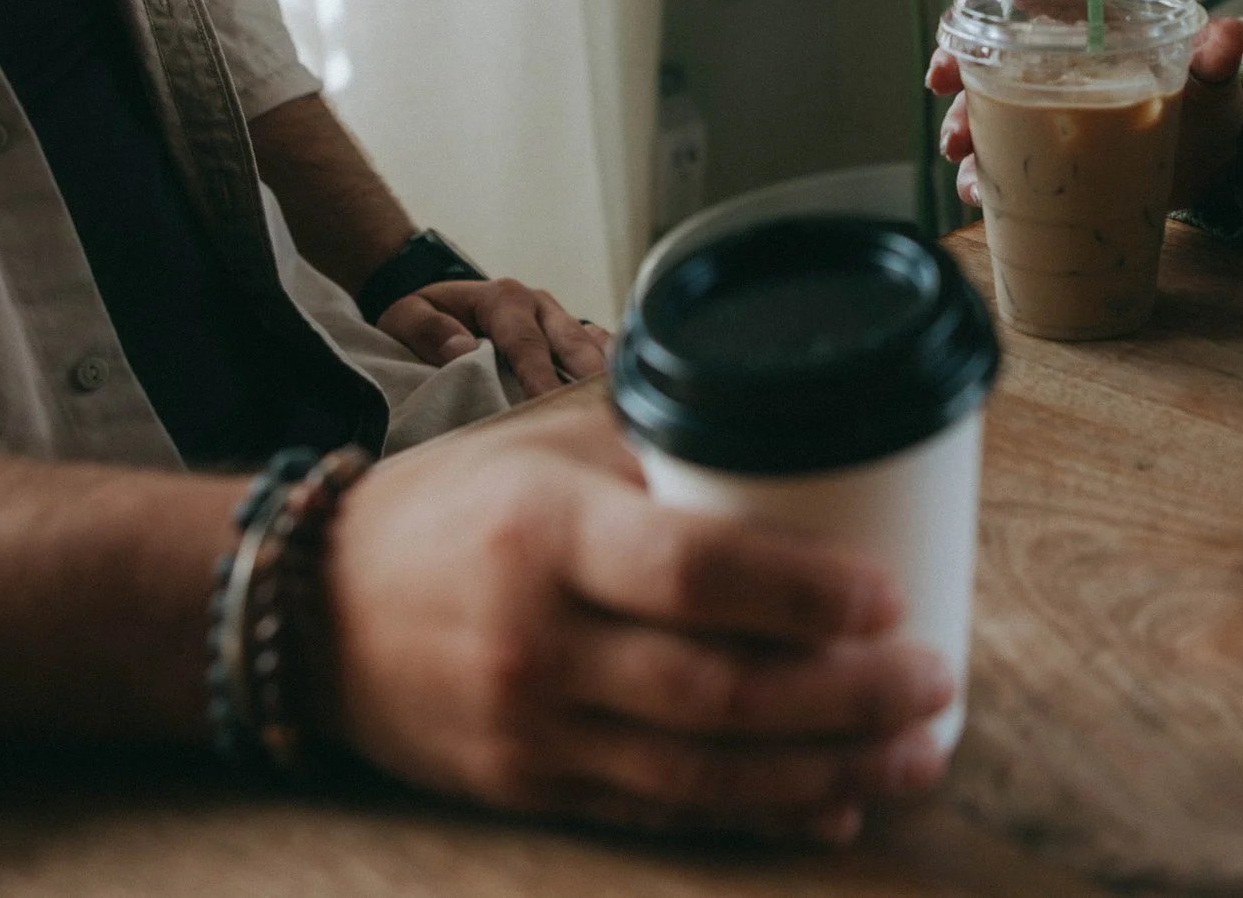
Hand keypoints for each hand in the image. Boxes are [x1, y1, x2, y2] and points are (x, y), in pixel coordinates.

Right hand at [327, 395, 954, 843]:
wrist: (306, 612)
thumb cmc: (454, 507)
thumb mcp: (545, 445)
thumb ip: (663, 447)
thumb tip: (802, 428)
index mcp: (547, 532)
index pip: (691, 571)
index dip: (802, 592)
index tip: (891, 595)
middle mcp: (537, 639)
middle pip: (716, 689)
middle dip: (846, 698)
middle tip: (936, 682)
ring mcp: (530, 729)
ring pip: (701, 770)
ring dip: (824, 770)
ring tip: (915, 754)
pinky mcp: (528, 789)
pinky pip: (661, 813)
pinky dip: (755, 814)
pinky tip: (832, 805)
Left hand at [379, 279, 609, 394]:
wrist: (434, 297)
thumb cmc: (422, 313)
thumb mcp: (405, 315)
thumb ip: (428, 330)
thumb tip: (462, 349)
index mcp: (504, 298)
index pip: (527, 344)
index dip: (541, 377)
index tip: (551, 405)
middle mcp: (540, 305)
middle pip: (574, 344)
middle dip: (588, 379)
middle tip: (601, 414)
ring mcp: (559, 317)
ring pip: (593, 345)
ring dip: (605, 375)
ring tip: (620, 410)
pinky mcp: (568, 331)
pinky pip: (599, 347)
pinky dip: (612, 368)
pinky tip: (622, 396)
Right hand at [925, 0, 1242, 210]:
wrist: (1207, 160)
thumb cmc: (1202, 99)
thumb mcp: (1210, 76)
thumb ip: (1214, 55)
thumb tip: (1235, 34)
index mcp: (1085, 26)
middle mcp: (1054, 64)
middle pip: (987, 50)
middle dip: (953, 59)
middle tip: (941, 77)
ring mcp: (1043, 110)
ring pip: (982, 108)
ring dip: (959, 123)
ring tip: (957, 146)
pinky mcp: (1042, 156)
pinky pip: (1000, 162)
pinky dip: (980, 175)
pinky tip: (975, 186)